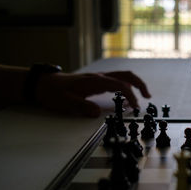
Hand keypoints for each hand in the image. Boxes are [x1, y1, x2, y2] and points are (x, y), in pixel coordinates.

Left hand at [36, 71, 150, 116]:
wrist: (44, 84)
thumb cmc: (53, 93)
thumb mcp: (65, 102)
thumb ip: (82, 107)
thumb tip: (97, 114)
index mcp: (95, 81)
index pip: (119, 85)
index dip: (130, 96)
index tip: (135, 108)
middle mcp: (99, 77)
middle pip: (126, 75)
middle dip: (139, 85)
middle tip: (147, 97)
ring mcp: (99, 77)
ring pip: (122, 76)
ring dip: (134, 84)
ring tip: (142, 96)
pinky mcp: (96, 81)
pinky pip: (116, 80)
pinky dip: (126, 86)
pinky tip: (126, 96)